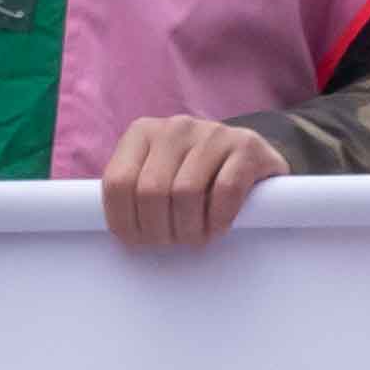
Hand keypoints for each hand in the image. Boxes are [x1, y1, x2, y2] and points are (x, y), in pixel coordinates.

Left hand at [97, 115, 282, 249]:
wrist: (252, 164)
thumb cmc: (195, 181)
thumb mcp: (157, 178)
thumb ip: (133, 195)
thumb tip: (120, 232)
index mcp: (142, 132)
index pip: (117, 182)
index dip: (125, 222)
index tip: (141, 240)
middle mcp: (175, 127)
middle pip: (151, 191)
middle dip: (159, 230)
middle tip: (173, 242)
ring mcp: (213, 132)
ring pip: (186, 192)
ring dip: (190, 229)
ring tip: (196, 237)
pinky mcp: (246, 146)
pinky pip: (225, 191)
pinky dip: (219, 220)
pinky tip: (218, 227)